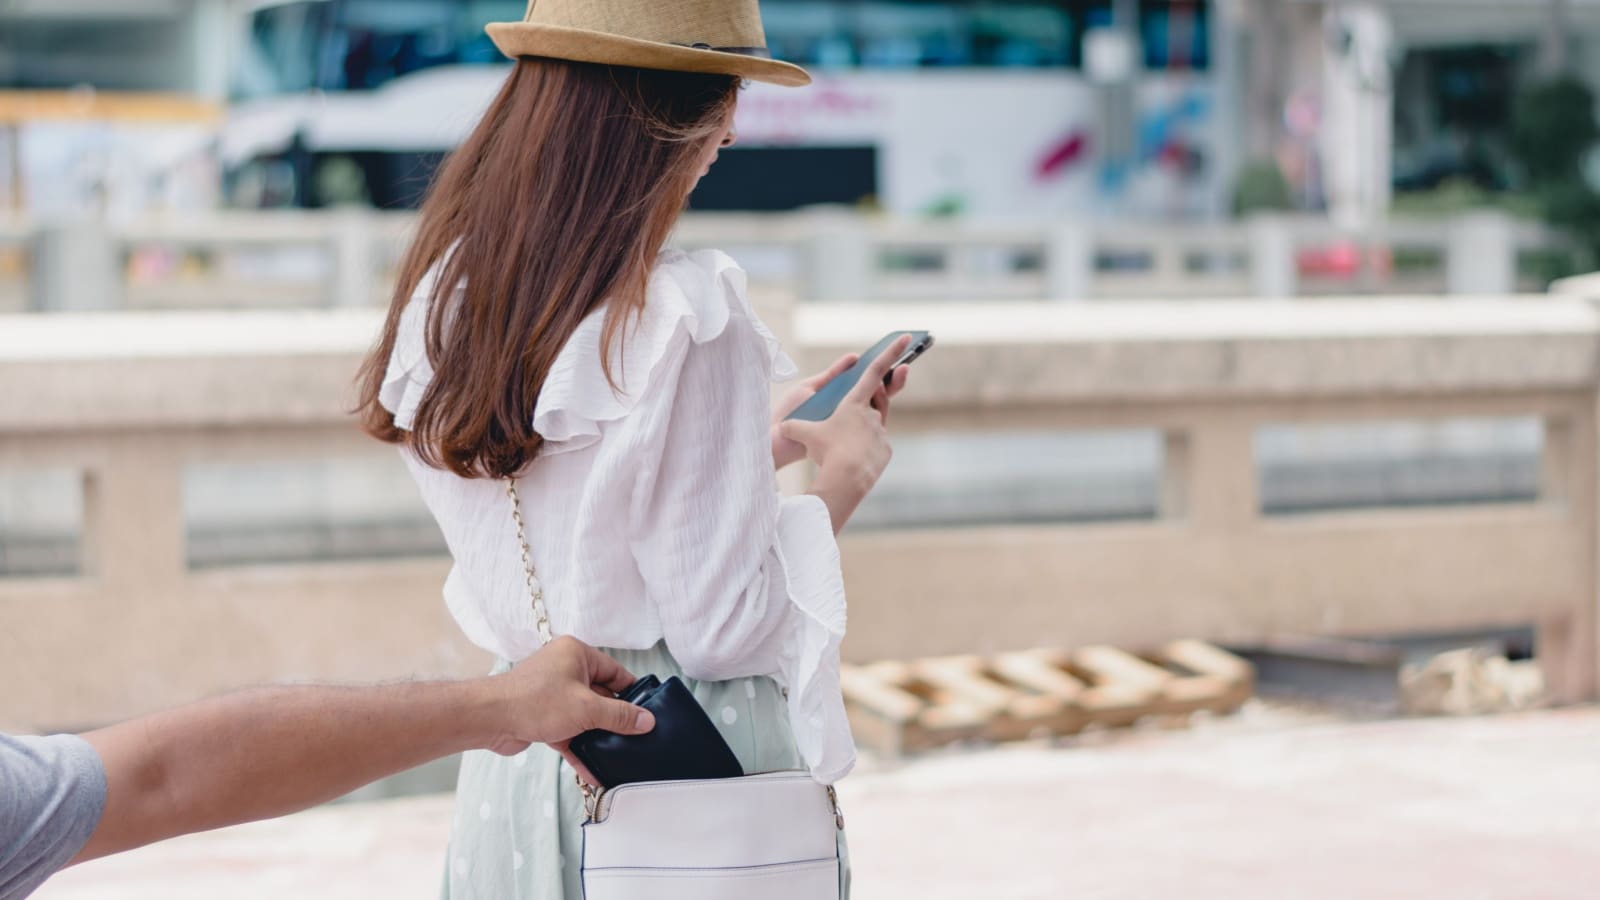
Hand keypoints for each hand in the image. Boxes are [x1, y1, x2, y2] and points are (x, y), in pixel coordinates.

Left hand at [482, 636, 653, 783]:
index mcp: (576, 654)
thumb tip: (646, 720)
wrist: (489, 719)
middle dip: (615, 720)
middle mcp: (565, 669)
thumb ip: (619, 715)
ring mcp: (553, 694)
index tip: (647, 712)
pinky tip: (593, 770)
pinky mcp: (543, 716)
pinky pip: (569, 731)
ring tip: (618, 757)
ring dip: (598, 737)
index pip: (615, 672)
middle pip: (601, 696)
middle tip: (636, 738)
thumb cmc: (534, 701)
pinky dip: (580, 748)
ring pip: (585, 717)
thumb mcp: (586, 708)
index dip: (632, 693)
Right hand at [772, 352, 911, 469]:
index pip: (874, 370)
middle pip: (879, 398)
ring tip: (849, 434)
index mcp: (855, 402)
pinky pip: (877, 442)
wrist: (846, 480)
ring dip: (867, 422)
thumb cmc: (825, 451)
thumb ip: (793, 425)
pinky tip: (853, 454)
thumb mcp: (803, 434)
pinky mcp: (885, 451)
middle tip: (865, 397)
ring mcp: (881, 432)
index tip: (906, 337)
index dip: (891, 351)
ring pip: (878, 421)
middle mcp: (873, 414)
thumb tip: (781, 427)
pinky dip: (867, 444)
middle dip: (875, 395)